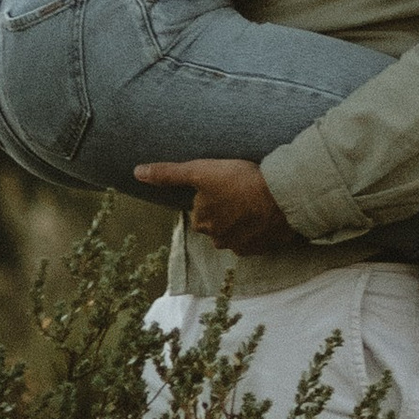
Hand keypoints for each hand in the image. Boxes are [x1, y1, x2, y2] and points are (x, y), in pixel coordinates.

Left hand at [131, 156, 298, 253]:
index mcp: (203, 223)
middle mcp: (220, 240)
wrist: (282, 197)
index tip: (226, 183)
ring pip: (240, 231)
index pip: (202, 210)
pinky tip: (269, 212)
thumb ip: (168, 174)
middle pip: (220, 222)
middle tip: (242, 190)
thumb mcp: (200, 171)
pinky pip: (260, 237)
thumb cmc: (240, 181)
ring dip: (246, 219)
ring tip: (258, 199)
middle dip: (228, 210)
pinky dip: (262, 228)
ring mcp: (244, 246)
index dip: (213, 195)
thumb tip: (137, 172)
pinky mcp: (265, 248)